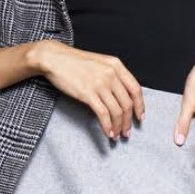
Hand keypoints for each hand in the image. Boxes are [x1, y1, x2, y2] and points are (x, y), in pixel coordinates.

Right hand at [29, 40, 145, 140]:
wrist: (54, 58)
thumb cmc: (74, 61)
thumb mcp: (100, 63)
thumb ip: (113, 76)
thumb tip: (121, 97)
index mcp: (116, 65)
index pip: (135, 89)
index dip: (139, 106)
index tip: (140, 117)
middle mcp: (111, 74)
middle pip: (127, 103)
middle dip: (128, 121)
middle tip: (127, 131)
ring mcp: (100, 84)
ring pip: (116, 111)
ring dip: (118, 126)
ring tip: (116, 135)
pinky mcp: (88, 93)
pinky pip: (103, 114)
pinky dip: (107, 126)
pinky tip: (107, 132)